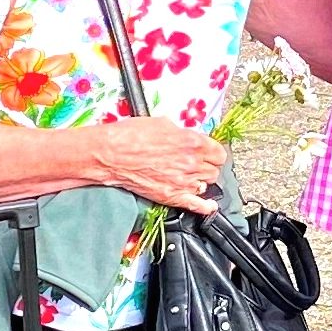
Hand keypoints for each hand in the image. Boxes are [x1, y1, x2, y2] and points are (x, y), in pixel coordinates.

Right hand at [97, 120, 228, 211]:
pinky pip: (197, 205)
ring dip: (201, 181)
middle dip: (207, 166)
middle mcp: (192, 163)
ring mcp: (183, 182)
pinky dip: (205, 207)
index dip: (214, 153)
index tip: (209, 153)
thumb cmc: (130, 136)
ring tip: (191, 177)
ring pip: (206, 185)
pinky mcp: (172, 196)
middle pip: (214, 170)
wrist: (112, 155)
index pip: (219, 153)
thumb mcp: (162, 123)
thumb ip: (182, 134)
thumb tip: (187, 138)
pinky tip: (209, 205)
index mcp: (192, 142)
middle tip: (198, 164)